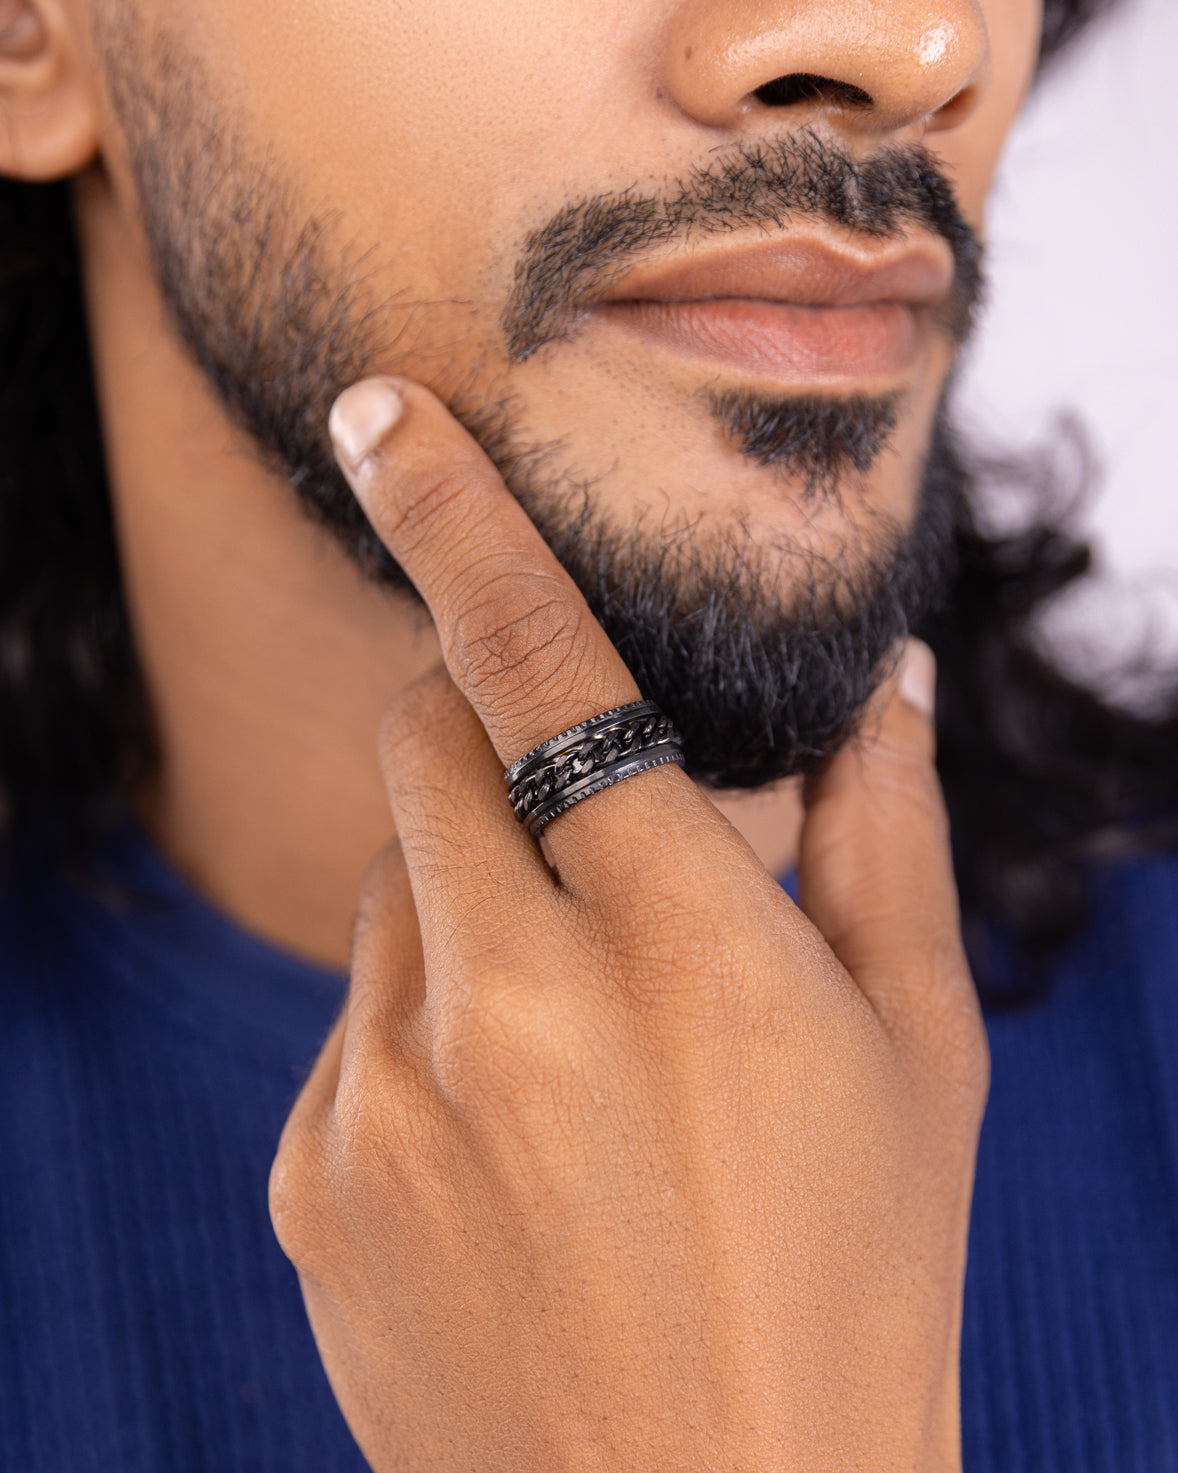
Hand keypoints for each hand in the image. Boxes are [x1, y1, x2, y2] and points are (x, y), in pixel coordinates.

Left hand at [269, 377, 987, 1471]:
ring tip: (577, 1035)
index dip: (461, 526)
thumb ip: (883, 839)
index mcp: (683, 950)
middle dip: (485, 730)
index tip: (380, 421)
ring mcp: (388, 1099)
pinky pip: (353, 1025)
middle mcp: (509, 1007)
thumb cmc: (852, 1282)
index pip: (543, 671)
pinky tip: (517, 1141)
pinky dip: (426, 1023)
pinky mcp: (315, 1179)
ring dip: (470, 894)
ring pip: (391, 886)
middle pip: (426, 748)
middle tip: (579, 817)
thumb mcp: (915, 1055)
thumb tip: (884, 679)